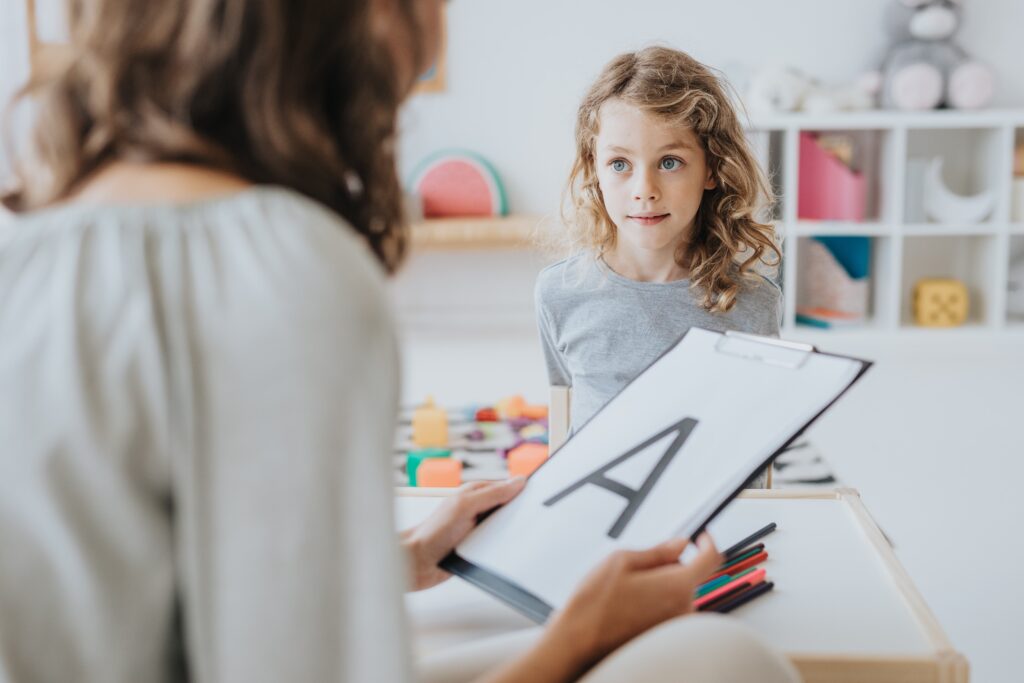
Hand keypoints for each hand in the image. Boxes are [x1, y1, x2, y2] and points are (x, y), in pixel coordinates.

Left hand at [401, 477, 526, 590]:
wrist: (418, 563)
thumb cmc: (434, 532)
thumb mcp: (465, 507)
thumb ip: (492, 494)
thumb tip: (518, 481)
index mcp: (476, 493)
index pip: (508, 488)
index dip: (524, 492)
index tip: (542, 496)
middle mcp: (479, 510)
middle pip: (510, 509)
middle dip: (522, 514)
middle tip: (537, 521)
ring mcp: (479, 529)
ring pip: (507, 529)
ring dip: (514, 534)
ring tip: (524, 539)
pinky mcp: (479, 547)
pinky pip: (500, 546)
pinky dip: (506, 549)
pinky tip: (512, 553)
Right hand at [544, 534, 722, 675]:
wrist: (579, 640)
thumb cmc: (595, 602)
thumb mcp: (622, 560)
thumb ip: (659, 551)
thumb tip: (682, 543)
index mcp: (677, 585)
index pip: (711, 558)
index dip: (708, 542)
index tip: (701, 536)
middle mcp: (683, 608)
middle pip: (690, 575)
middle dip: (669, 565)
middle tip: (637, 567)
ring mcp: (675, 625)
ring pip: (678, 592)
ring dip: (661, 584)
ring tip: (627, 590)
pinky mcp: (665, 635)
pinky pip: (670, 609)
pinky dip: (656, 601)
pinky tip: (629, 604)